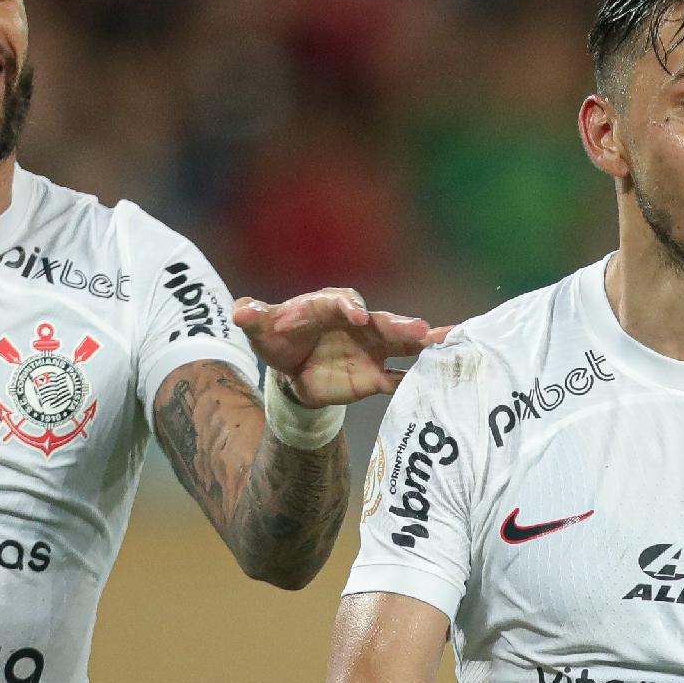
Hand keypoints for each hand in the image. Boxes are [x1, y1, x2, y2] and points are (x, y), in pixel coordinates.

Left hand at [234, 290, 446, 407]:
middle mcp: (356, 324)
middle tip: (421, 329)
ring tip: (445, 342)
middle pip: (381, 321)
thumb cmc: (277, 337)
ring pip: (399, 345)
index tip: (357, 315)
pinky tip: (439, 379)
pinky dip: (415, 379)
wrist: (290, 368)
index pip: (341, 302)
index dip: (349, 307)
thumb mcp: (260, 328)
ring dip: (420, 345)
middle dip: (400, 325)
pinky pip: (396, 377)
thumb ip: (252, 317)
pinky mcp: (373, 376)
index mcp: (328, 306)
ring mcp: (369, 349)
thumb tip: (238, 311)